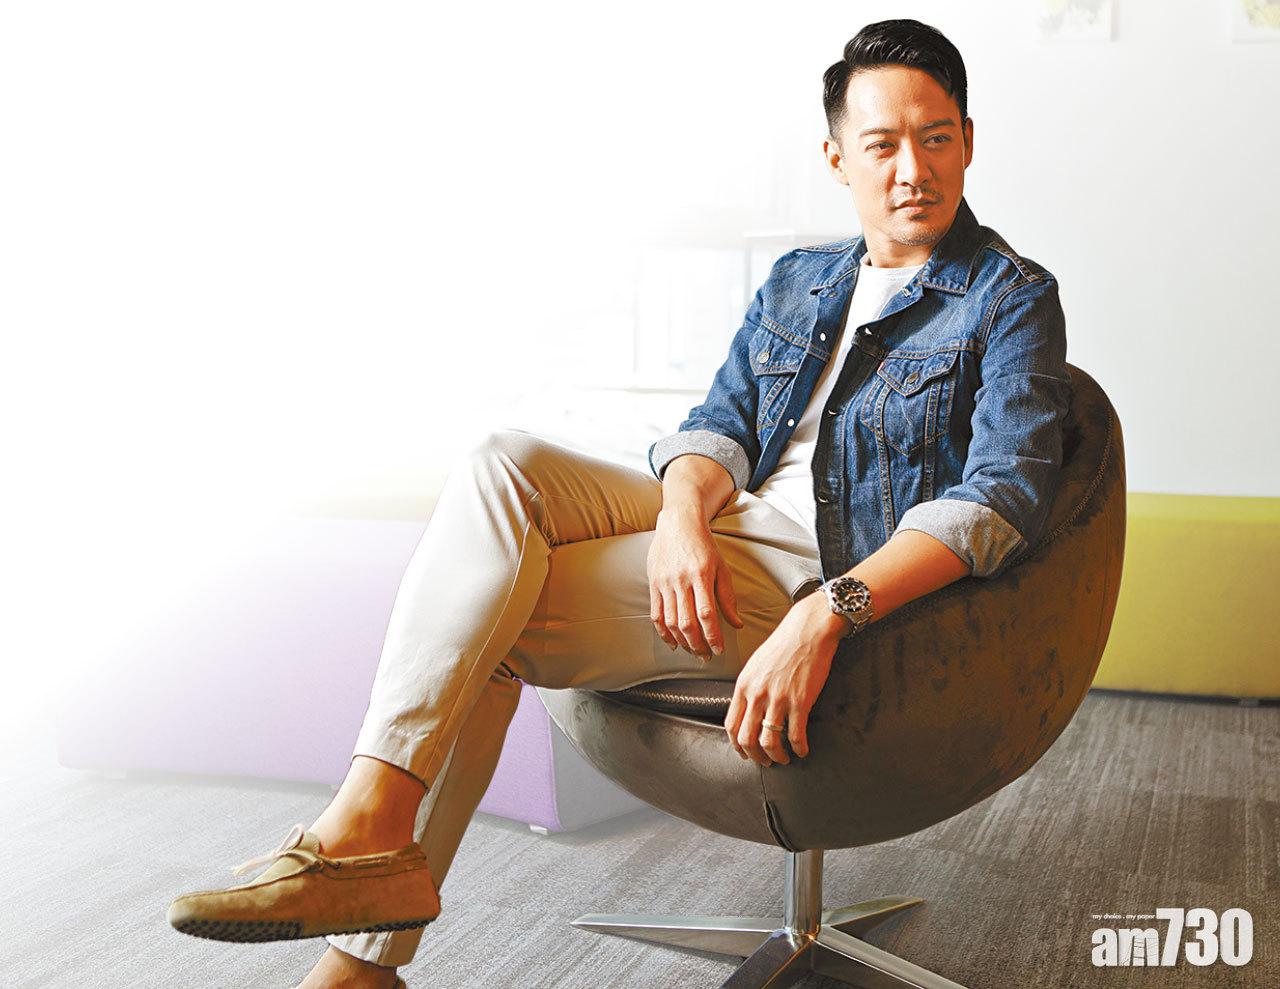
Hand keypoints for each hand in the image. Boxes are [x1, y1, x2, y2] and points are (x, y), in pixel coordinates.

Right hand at [646, 508, 743, 659]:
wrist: (678, 523)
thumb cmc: (703, 545)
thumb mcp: (721, 568)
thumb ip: (727, 597)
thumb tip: (737, 624)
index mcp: (701, 576)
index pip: (707, 614)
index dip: (712, 636)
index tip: (719, 650)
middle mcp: (681, 580)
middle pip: (687, 622)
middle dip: (697, 645)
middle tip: (706, 656)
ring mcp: (665, 583)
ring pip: (671, 621)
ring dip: (682, 642)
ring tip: (692, 651)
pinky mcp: (653, 584)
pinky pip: (656, 614)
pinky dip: (664, 632)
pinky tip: (673, 642)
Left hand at [724, 591, 848, 765]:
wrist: (807, 630)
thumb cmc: (783, 645)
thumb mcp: (755, 665)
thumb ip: (749, 688)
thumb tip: (748, 710)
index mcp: (744, 685)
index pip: (731, 725)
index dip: (737, 745)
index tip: (745, 753)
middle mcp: (757, 694)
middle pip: (747, 738)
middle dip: (755, 756)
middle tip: (765, 761)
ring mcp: (778, 698)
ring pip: (769, 741)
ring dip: (776, 756)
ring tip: (784, 758)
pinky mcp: (800, 701)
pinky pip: (795, 735)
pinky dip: (799, 748)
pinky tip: (802, 750)